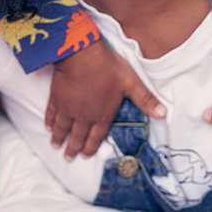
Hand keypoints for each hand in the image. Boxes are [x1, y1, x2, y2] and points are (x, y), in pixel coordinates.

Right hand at [47, 39, 164, 159]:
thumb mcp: (131, 82)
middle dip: (74, 148)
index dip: (91, 146)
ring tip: (56, 146)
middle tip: (69, 157)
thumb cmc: (108, 67)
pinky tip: (48, 126)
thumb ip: (145, 99)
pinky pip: (52, 113)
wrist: (81, 54)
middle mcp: (84, 115)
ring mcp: (68, 107)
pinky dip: (50, 121)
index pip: (97, 135)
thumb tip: (163, 113)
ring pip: (63, 128)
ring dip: (59, 138)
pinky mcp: (56, 98)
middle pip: (78, 136)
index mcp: (102, 114)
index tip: (85, 155)